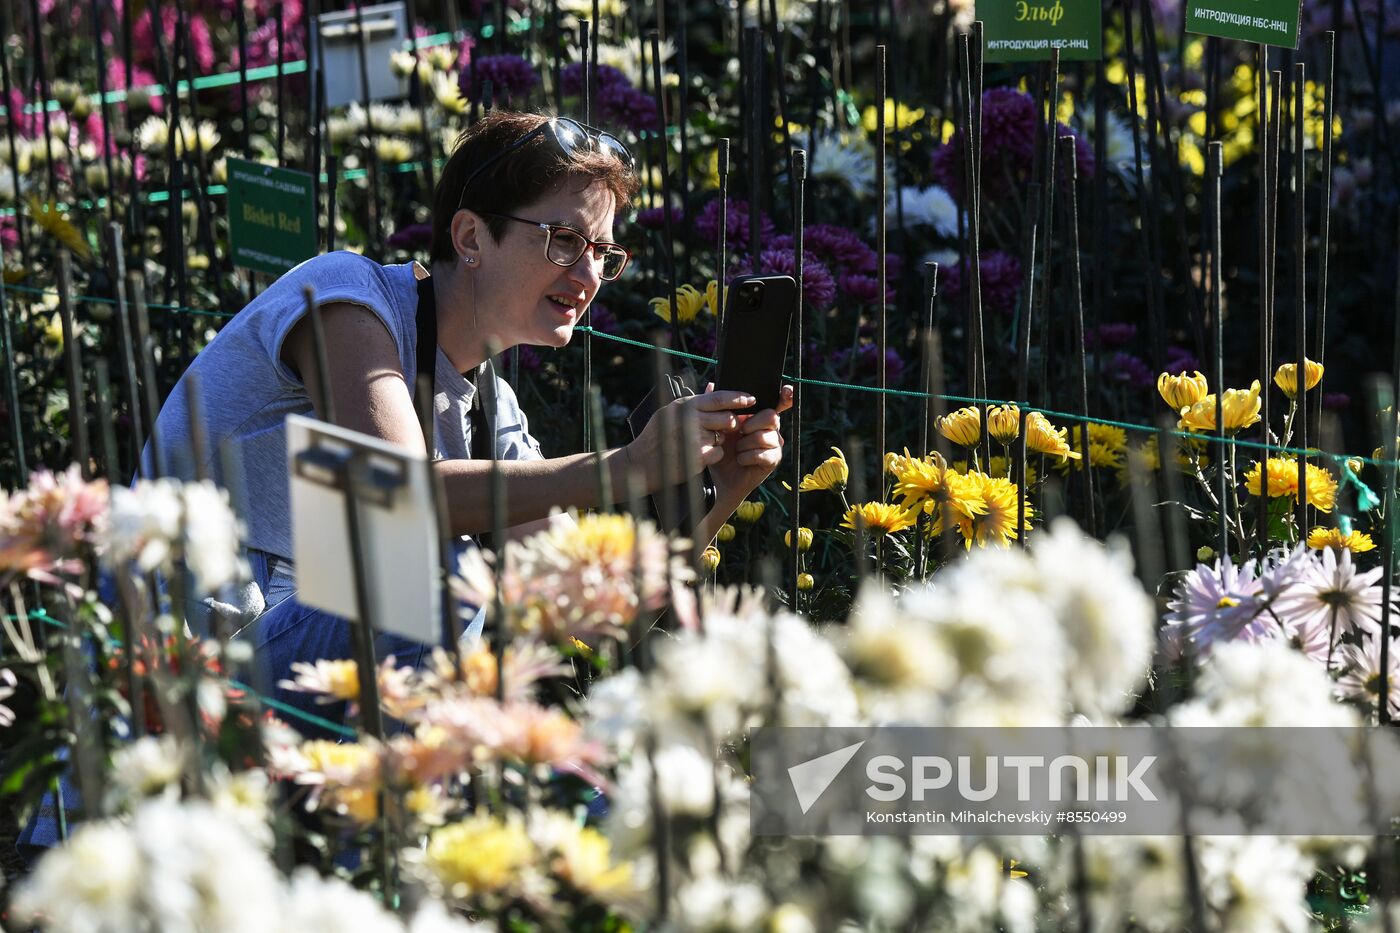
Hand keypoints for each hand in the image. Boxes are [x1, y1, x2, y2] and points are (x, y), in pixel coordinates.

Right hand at [624, 387, 757, 491]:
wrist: (640, 463)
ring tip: (697, 444)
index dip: (738, 398)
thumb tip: (714, 387)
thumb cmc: (656, 437)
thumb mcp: (670, 412)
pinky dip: (712, 456)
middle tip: (720, 429)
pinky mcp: (697, 457)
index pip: (719, 398)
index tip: (750, 399)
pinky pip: (718, 453)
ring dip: (716, 442)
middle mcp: (690, 420)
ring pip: (722, 438)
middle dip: (728, 425)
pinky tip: (697, 456)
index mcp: (684, 405)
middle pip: (727, 419)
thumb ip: (693, 402)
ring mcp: (694, 439)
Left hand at [707, 383, 793, 504]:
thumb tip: (710, 384)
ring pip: (765, 436)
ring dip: (745, 444)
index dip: (786, 396)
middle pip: (771, 416)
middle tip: (740, 431)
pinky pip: (763, 453)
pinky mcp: (773, 460)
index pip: (779, 402)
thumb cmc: (720, 448)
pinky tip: (740, 459)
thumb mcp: (717, 425)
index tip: (787, 391)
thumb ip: (716, 404)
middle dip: (752, 423)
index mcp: (760, 416)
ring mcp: (774, 444)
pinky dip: (746, 457)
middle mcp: (771, 428)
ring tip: (737, 449)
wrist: (720, 476)